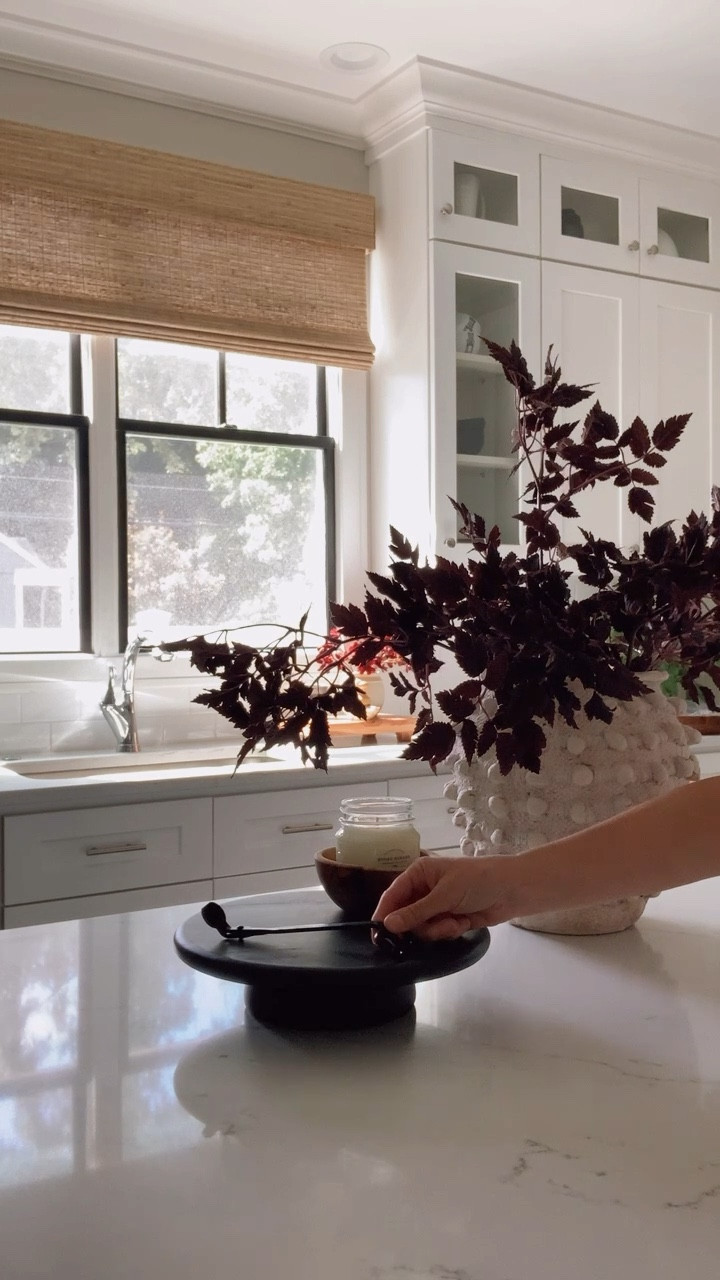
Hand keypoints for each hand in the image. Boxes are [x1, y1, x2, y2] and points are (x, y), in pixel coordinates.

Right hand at [375, 855, 512, 940]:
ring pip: (422, 928)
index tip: (378, 935)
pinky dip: (449, 930)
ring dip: (438, 929)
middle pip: (406, 916)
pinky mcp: (449, 919)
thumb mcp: (445, 895)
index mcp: (418, 873)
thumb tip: (387, 924)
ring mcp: (437, 905)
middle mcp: (424, 889)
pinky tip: (464, 922)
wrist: (512, 891)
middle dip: (421, 925)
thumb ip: (416, 912)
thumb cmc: (477, 882)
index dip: (384, 914)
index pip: (392, 895)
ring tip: (455, 923)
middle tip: (436, 926)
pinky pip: (437, 932)